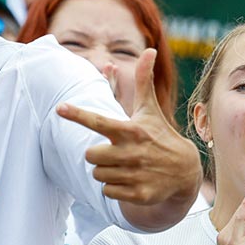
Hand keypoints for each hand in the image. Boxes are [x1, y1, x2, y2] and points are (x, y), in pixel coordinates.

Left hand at [58, 48, 201, 206]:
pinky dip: (114, 188)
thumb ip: (142, 82)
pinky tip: (129, 180)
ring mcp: (135, 174)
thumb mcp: (149, 110)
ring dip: (106, 171)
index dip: (77, 114)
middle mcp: (131, 151)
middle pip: (90, 155)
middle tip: (114, 152)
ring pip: (97, 175)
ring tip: (124, 166)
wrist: (185, 171)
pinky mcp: (139, 194)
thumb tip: (149, 50)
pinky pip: (107, 191)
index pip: (97, 121)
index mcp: (130, 130)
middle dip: (98, 155)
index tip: (59, 108)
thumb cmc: (160, 134)